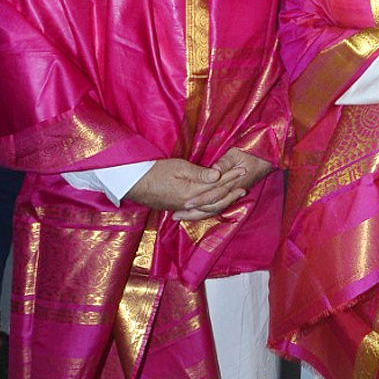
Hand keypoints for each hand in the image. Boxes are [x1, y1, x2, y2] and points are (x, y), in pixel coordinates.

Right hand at [127, 158, 246, 216]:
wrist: (133, 184)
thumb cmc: (155, 171)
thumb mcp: (179, 167)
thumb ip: (200, 173)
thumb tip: (218, 175)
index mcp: (192, 192)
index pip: (217, 185)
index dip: (231, 177)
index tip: (243, 169)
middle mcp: (190, 203)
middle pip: (216, 199)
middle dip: (232, 191)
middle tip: (245, 185)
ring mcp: (184, 207)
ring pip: (209, 208)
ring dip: (224, 201)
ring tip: (235, 196)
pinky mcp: (178, 208)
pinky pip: (200, 211)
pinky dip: (210, 209)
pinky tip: (214, 207)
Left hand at [171, 149, 273, 220]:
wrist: (265, 159)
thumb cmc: (250, 153)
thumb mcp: (236, 154)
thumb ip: (225, 162)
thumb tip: (214, 170)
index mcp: (232, 183)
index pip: (213, 195)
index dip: (199, 200)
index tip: (185, 204)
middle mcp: (231, 192)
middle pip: (211, 207)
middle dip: (193, 213)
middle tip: (176, 215)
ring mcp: (231, 195)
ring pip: (213, 210)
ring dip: (197, 215)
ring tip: (180, 217)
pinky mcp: (230, 195)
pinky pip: (216, 207)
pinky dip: (205, 212)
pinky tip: (193, 213)